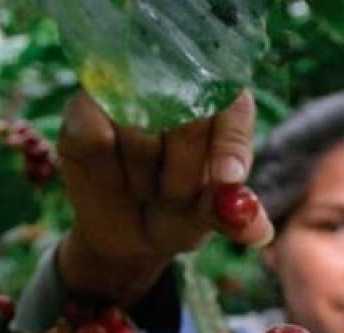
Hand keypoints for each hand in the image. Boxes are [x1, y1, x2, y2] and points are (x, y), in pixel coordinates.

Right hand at [56, 89, 272, 302]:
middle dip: (185, 177)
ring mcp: (126, 92)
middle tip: (177, 199)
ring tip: (145, 188)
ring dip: (146, 179)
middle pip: (187, 121)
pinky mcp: (82, 109)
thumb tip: (261, 234)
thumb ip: (234, 217)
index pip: (233, 108)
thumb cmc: (181, 211)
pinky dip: (109, 173)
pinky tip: (113, 179)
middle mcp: (174, 87)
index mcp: (219, 104)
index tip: (228, 179)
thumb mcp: (210, 217)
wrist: (130, 231)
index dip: (229, 145)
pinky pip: (99, 139)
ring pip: (141, 132)